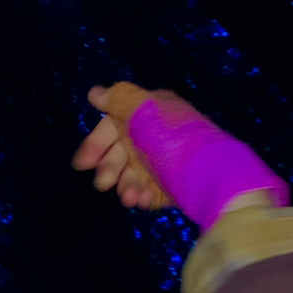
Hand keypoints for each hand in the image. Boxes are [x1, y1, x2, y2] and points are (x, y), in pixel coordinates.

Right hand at [72, 82, 171, 210]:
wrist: (210, 173)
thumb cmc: (171, 138)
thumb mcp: (143, 108)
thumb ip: (118, 98)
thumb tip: (95, 93)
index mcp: (149, 114)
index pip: (113, 126)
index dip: (95, 144)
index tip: (82, 164)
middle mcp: (155, 137)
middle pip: (121, 154)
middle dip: (109, 169)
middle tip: (103, 184)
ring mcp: (165, 163)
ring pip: (133, 176)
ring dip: (126, 186)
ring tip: (128, 197)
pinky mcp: (173, 186)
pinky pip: (150, 192)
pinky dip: (143, 196)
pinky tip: (141, 200)